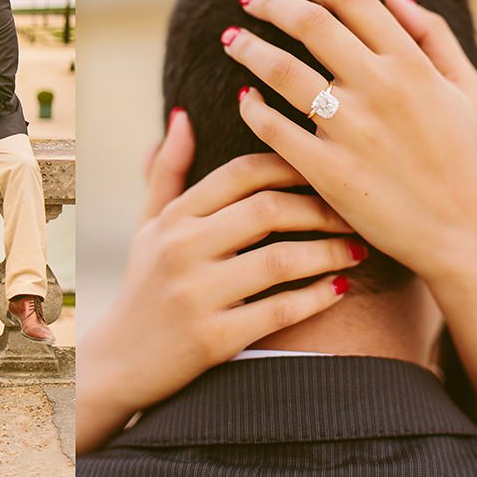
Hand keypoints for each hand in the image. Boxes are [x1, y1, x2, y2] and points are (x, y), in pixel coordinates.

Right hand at [76, 109, 363, 454]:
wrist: (119, 361)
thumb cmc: (143, 284)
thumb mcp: (148, 226)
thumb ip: (168, 171)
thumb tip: (183, 115)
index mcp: (173, 218)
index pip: (240, 173)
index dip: (290, 165)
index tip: (325, 170)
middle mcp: (181, 249)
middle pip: (267, 210)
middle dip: (321, 208)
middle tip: (353, 214)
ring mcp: (196, 295)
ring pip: (280, 260)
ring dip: (329, 253)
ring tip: (357, 250)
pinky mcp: (212, 339)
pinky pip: (279, 312)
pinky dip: (317, 298)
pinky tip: (339, 289)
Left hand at [224, 0, 476, 283]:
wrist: (459, 232)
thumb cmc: (460, 156)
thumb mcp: (464, 87)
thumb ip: (433, 34)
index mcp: (410, 63)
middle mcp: (379, 88)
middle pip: (309, 23)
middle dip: (270, 3)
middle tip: (246, 0)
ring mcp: (351, 129)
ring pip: (281, 70)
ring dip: (247, 47)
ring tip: (230, 38)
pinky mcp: (327, 170)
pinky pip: (272, 127)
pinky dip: (250, 106)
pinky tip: (244, 96)